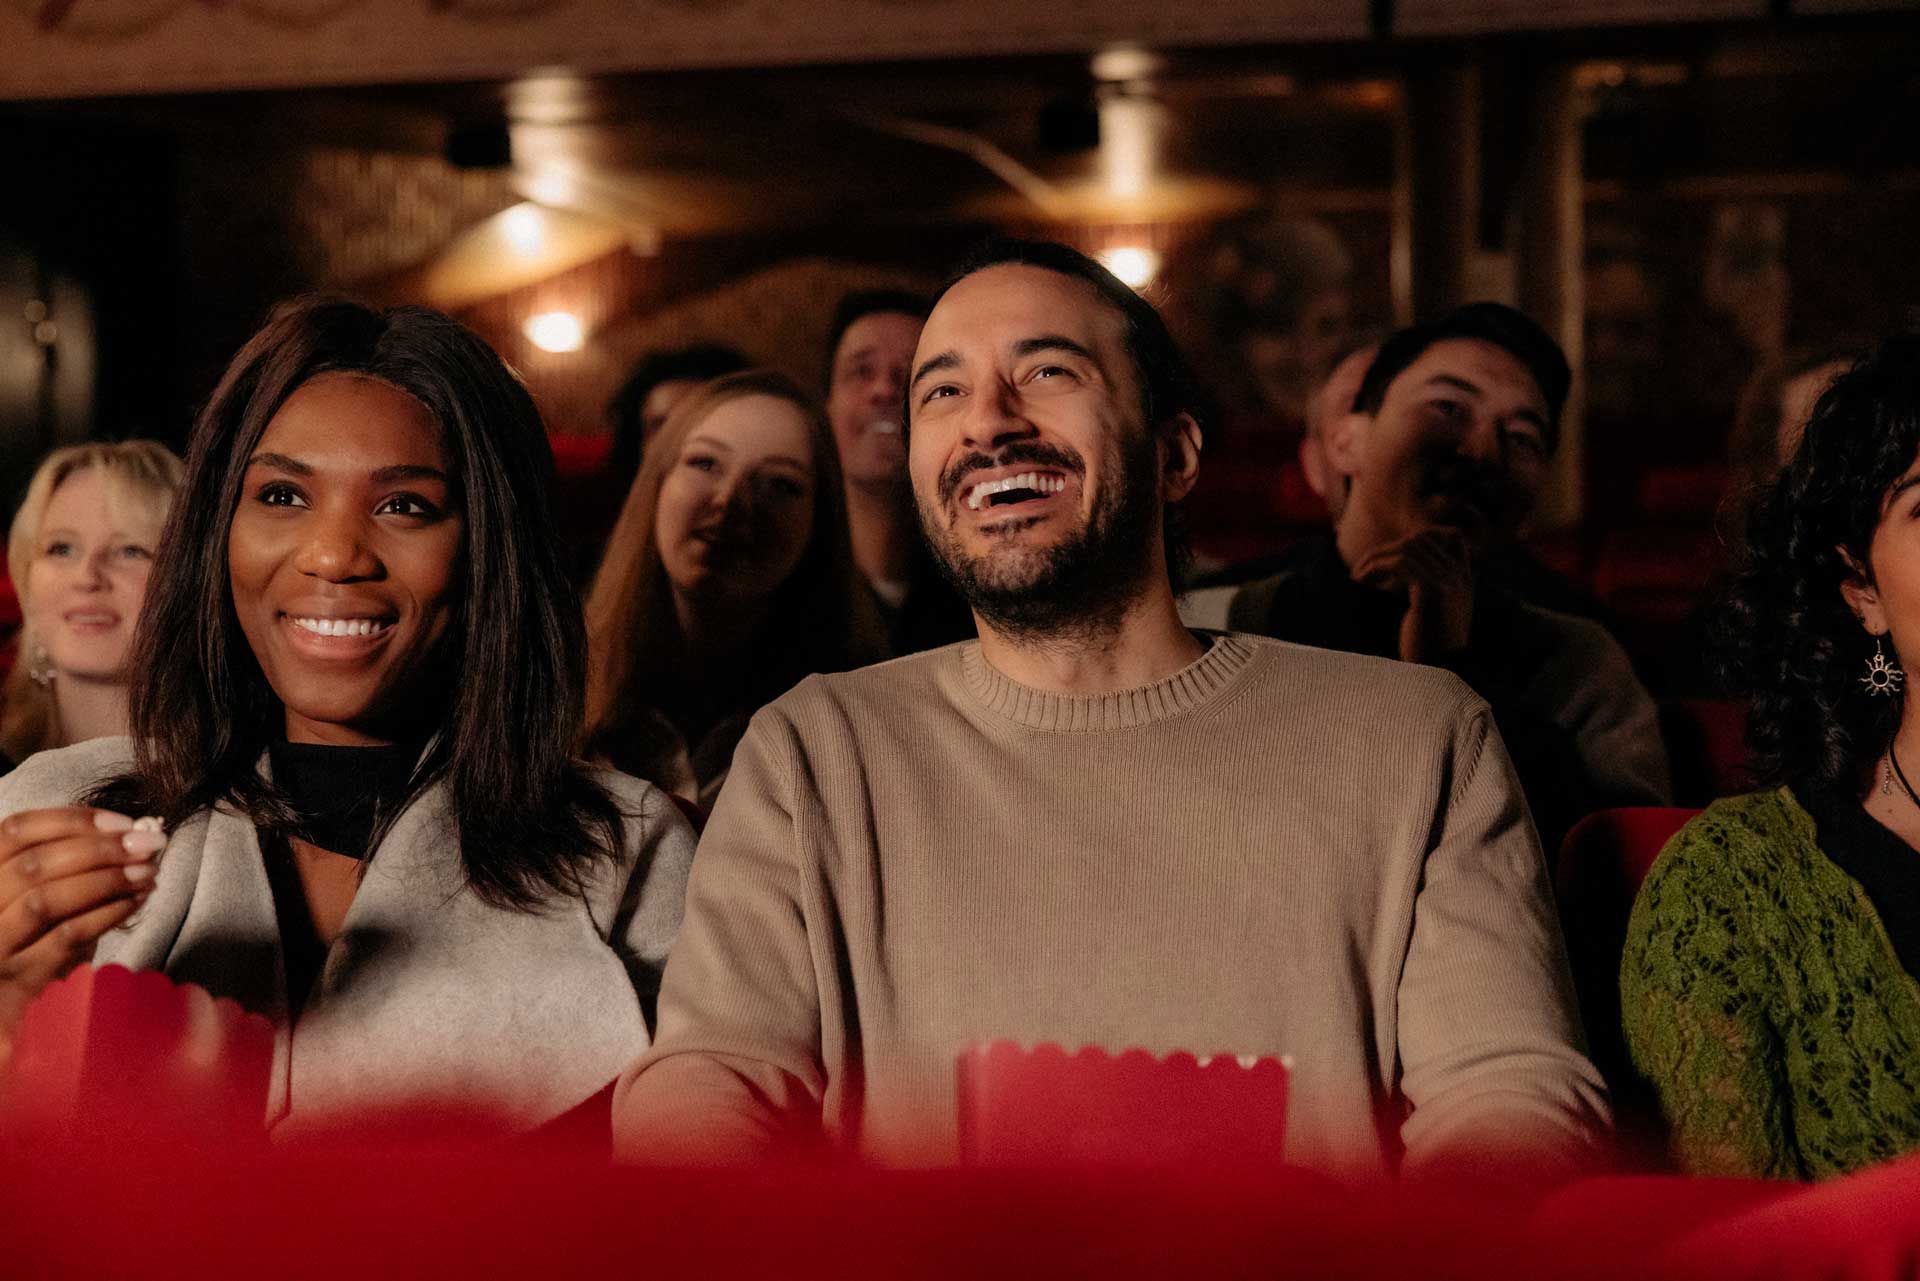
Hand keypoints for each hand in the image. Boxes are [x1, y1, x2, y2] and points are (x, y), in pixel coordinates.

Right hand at [0, 808, 164, 1060]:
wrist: (12, 1027)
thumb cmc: (35, 951)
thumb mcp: (44, 904)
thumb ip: (71, 869)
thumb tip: (133, 836)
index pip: (14, 831)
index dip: (70, 820)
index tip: (123, 822)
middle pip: (32, 863)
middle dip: (100, 848)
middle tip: (148, 844)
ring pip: (45, 899)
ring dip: (106, 879)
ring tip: (148, 872)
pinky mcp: (17, 982)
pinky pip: (65, 937)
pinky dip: (106, 914)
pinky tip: (136, 903)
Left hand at [1349, 527, 1475, 663]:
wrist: (1438, 679)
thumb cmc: (1426, 652)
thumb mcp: (1430, 614)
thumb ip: (1423, 589)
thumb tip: (1393, 571)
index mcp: (1463, 580)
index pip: (1450, 536)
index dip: (1417, 538)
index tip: (1389, 558)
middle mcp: (1460, 577)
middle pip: (1422, 539)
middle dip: (1387, 549)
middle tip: (1362, 568)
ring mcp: (1449, 582)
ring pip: (1408, 548)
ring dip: (1376, 558)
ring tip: (1357, 576)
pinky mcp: (1432, 592)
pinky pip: (1401, 563)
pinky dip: (1376, 568)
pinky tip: (1360, 582)